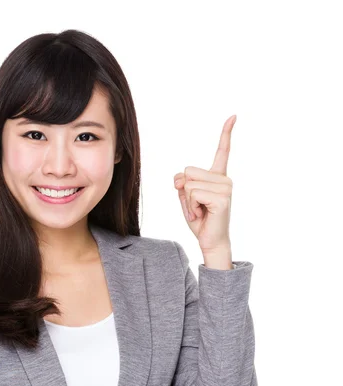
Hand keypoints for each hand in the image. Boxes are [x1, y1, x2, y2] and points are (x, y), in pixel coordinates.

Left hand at [173, 115, 235, 252]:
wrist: (210, 241)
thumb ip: (182, 184)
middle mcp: (225, 179)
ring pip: (188, 184)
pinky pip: (192, 194)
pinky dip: (190, 207)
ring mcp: (225, 188)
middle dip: (184, 190)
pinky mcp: (221, 198)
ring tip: (199, 211)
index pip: (222, 151)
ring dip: (186, 201)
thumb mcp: (185, 199)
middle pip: (188, 171)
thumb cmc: (200, 220)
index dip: (226, 133)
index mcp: (218, 176)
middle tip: (195, 206)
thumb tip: (180, 178)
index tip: (233, 116)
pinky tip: (201, 215)